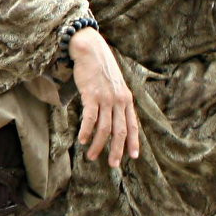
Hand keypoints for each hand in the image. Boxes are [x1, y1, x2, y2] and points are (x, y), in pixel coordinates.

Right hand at [71, 26, 140, 167]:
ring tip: (91, 156)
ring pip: (105, 128)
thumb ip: (117, 101)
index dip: (134, 142)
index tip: (133, 157)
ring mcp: (106, 98)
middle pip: (120, 131)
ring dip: (98, 145)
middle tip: (113, 165)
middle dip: (116, 150)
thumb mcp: (115, 85)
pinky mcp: (91, 95)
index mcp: (127, 99)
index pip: (133, 125)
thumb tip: (115, 117)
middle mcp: (119, 101)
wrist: (91, 50)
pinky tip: (82, 140)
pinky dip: (86, 131)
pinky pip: (90, 118)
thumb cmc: (101, 68)